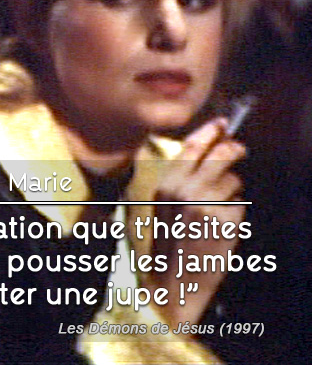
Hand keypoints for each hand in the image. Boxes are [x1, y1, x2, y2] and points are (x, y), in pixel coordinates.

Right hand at [146, 118, 245, 325]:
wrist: (174, 280)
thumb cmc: (169, 244)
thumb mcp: (164, 206)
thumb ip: (180, 180)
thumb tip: (206, 151)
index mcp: (166, 185)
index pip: (191, 148)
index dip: (209, 131)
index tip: (222, 123)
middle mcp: (184, 189)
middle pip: (219, 154)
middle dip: (234, 148)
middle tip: (239, 149)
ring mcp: (206, 203)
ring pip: (233, 179)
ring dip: (232, 188)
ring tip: (219, 207)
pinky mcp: (225, 218)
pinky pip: (239, 203)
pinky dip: (235, 211)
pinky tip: (221, 226)